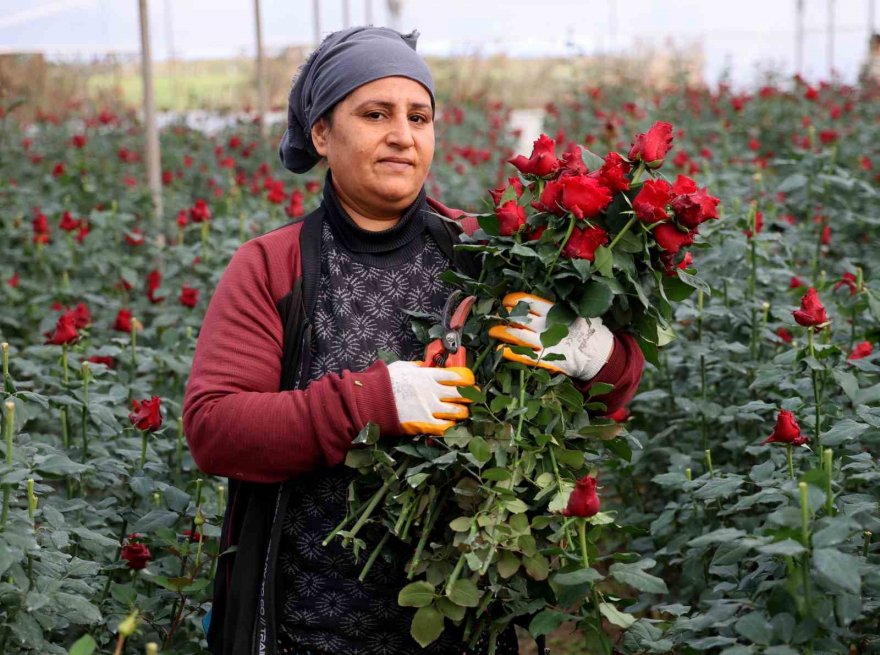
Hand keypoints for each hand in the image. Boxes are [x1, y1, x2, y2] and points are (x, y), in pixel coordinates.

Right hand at [386, 361, 475, 435]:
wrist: (371, 400)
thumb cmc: (384, 382)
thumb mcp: (401, 367)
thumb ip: (415, 366)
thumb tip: (422, 365)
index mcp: (427, 375)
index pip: (455, 375)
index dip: (466, 378)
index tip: (470, 381)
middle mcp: (432, 390)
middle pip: (460, 393)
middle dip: (470, 395)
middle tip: (474, 397)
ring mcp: (429, 407)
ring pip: (456, 411)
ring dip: (462, 412)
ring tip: (463, 412)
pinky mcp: (424, 423)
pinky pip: (444, 426)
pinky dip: (451, 425)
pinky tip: (452, 425)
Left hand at [488, 292, 613, 380]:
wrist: (598, 354)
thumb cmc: (585, 330)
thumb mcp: (575, 312)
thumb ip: (557, 306)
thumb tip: (538, 298)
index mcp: (554, 311)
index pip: (528, 301)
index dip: (513, 300)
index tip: (505, 301)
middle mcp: (547, 325)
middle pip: (518, 317)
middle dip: (503, 316)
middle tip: (493, 316)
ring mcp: (545, 343)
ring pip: (517, 335)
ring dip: (501, 333)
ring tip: (491, 332)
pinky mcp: (545, 359)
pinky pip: (524, 356)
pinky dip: (510, 352)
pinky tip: (500, 350)